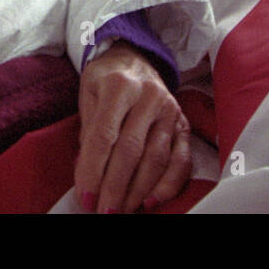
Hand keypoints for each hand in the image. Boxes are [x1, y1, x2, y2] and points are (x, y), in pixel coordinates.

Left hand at [75, 42, 190, 213]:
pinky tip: (150, 202)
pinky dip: (168, 185)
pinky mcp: (183, 123)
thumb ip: (89, 132)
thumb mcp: (88, 95)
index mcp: (119, 85)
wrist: (135, 57)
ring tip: (122, 211)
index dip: (93, 170)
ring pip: (156, 159)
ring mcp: (170, 110)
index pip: (104, 136)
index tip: (85, 197)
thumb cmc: (106, 79)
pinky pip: (181, 160)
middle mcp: (149, 96)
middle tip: (103, 211)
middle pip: (131, 151)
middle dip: (115, 187)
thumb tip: (88, 175)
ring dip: (138, 191)